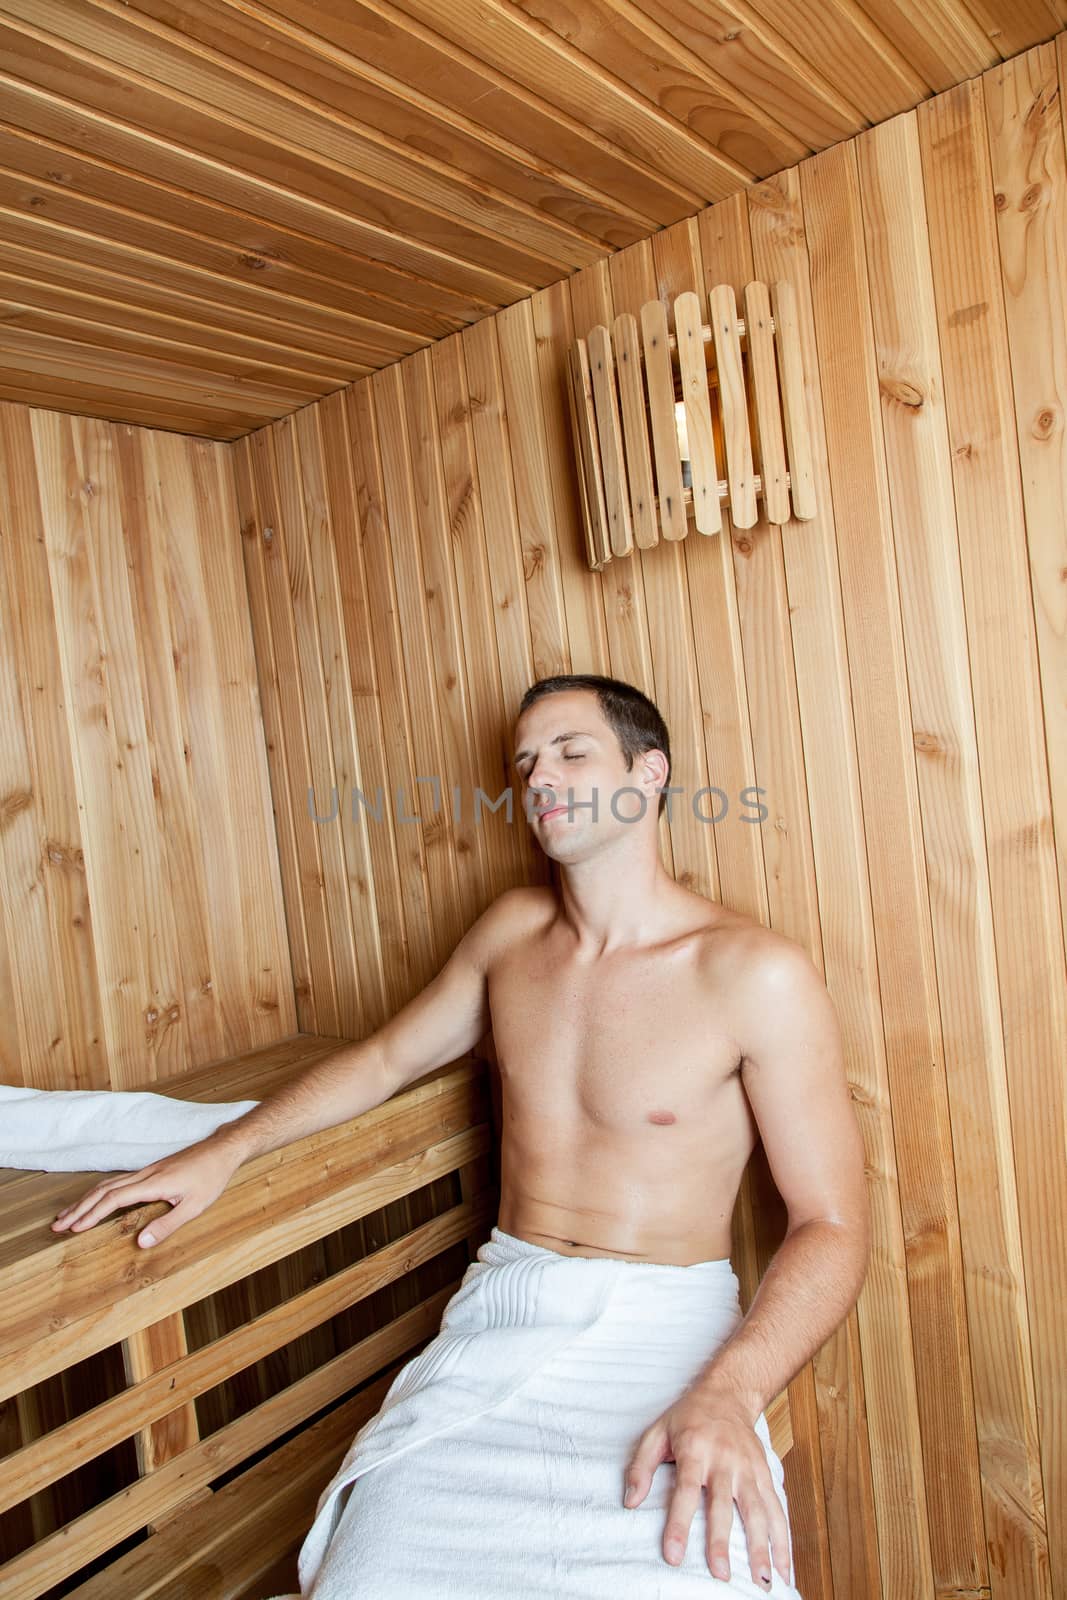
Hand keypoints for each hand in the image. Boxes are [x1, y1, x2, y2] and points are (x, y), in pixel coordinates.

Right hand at [49, 1137, 241, 1248]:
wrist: (222, 1149)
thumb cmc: (211, 1177)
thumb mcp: (195, 1206)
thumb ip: (168, 1225)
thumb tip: (141, 1243)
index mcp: (153, 1183)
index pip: (114, 1199)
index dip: (92, 1214)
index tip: (73, 1228)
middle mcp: (145, 1175)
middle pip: (103, 1191)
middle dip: (79, 1209)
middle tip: (57, 1225)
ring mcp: (146, 1171)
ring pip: (107, 1184)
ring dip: (85, 1200)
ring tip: (67, 1215)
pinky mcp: (150, 1171)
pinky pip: (117, 1181)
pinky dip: (100, 1193)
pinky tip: (95, 1200)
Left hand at [623, 1385, 791, 1589]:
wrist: (728, 1393)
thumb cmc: (688, 1417)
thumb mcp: (656, 1432)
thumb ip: (641, 1467)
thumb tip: (630, 1502)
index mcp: (695, 1450)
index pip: (685, 1491)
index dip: (679, 1524)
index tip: (674, 1555)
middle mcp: (725, 1460)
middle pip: (723, 1505)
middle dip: (722, 1542)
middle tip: (721, 1574)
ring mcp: (748, 1467)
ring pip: (757, 1509)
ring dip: (762, 1546)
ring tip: (763, 1581)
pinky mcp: (765, 1472)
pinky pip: (776, 1508)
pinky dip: (782, 1539)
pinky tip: (783, 1567)